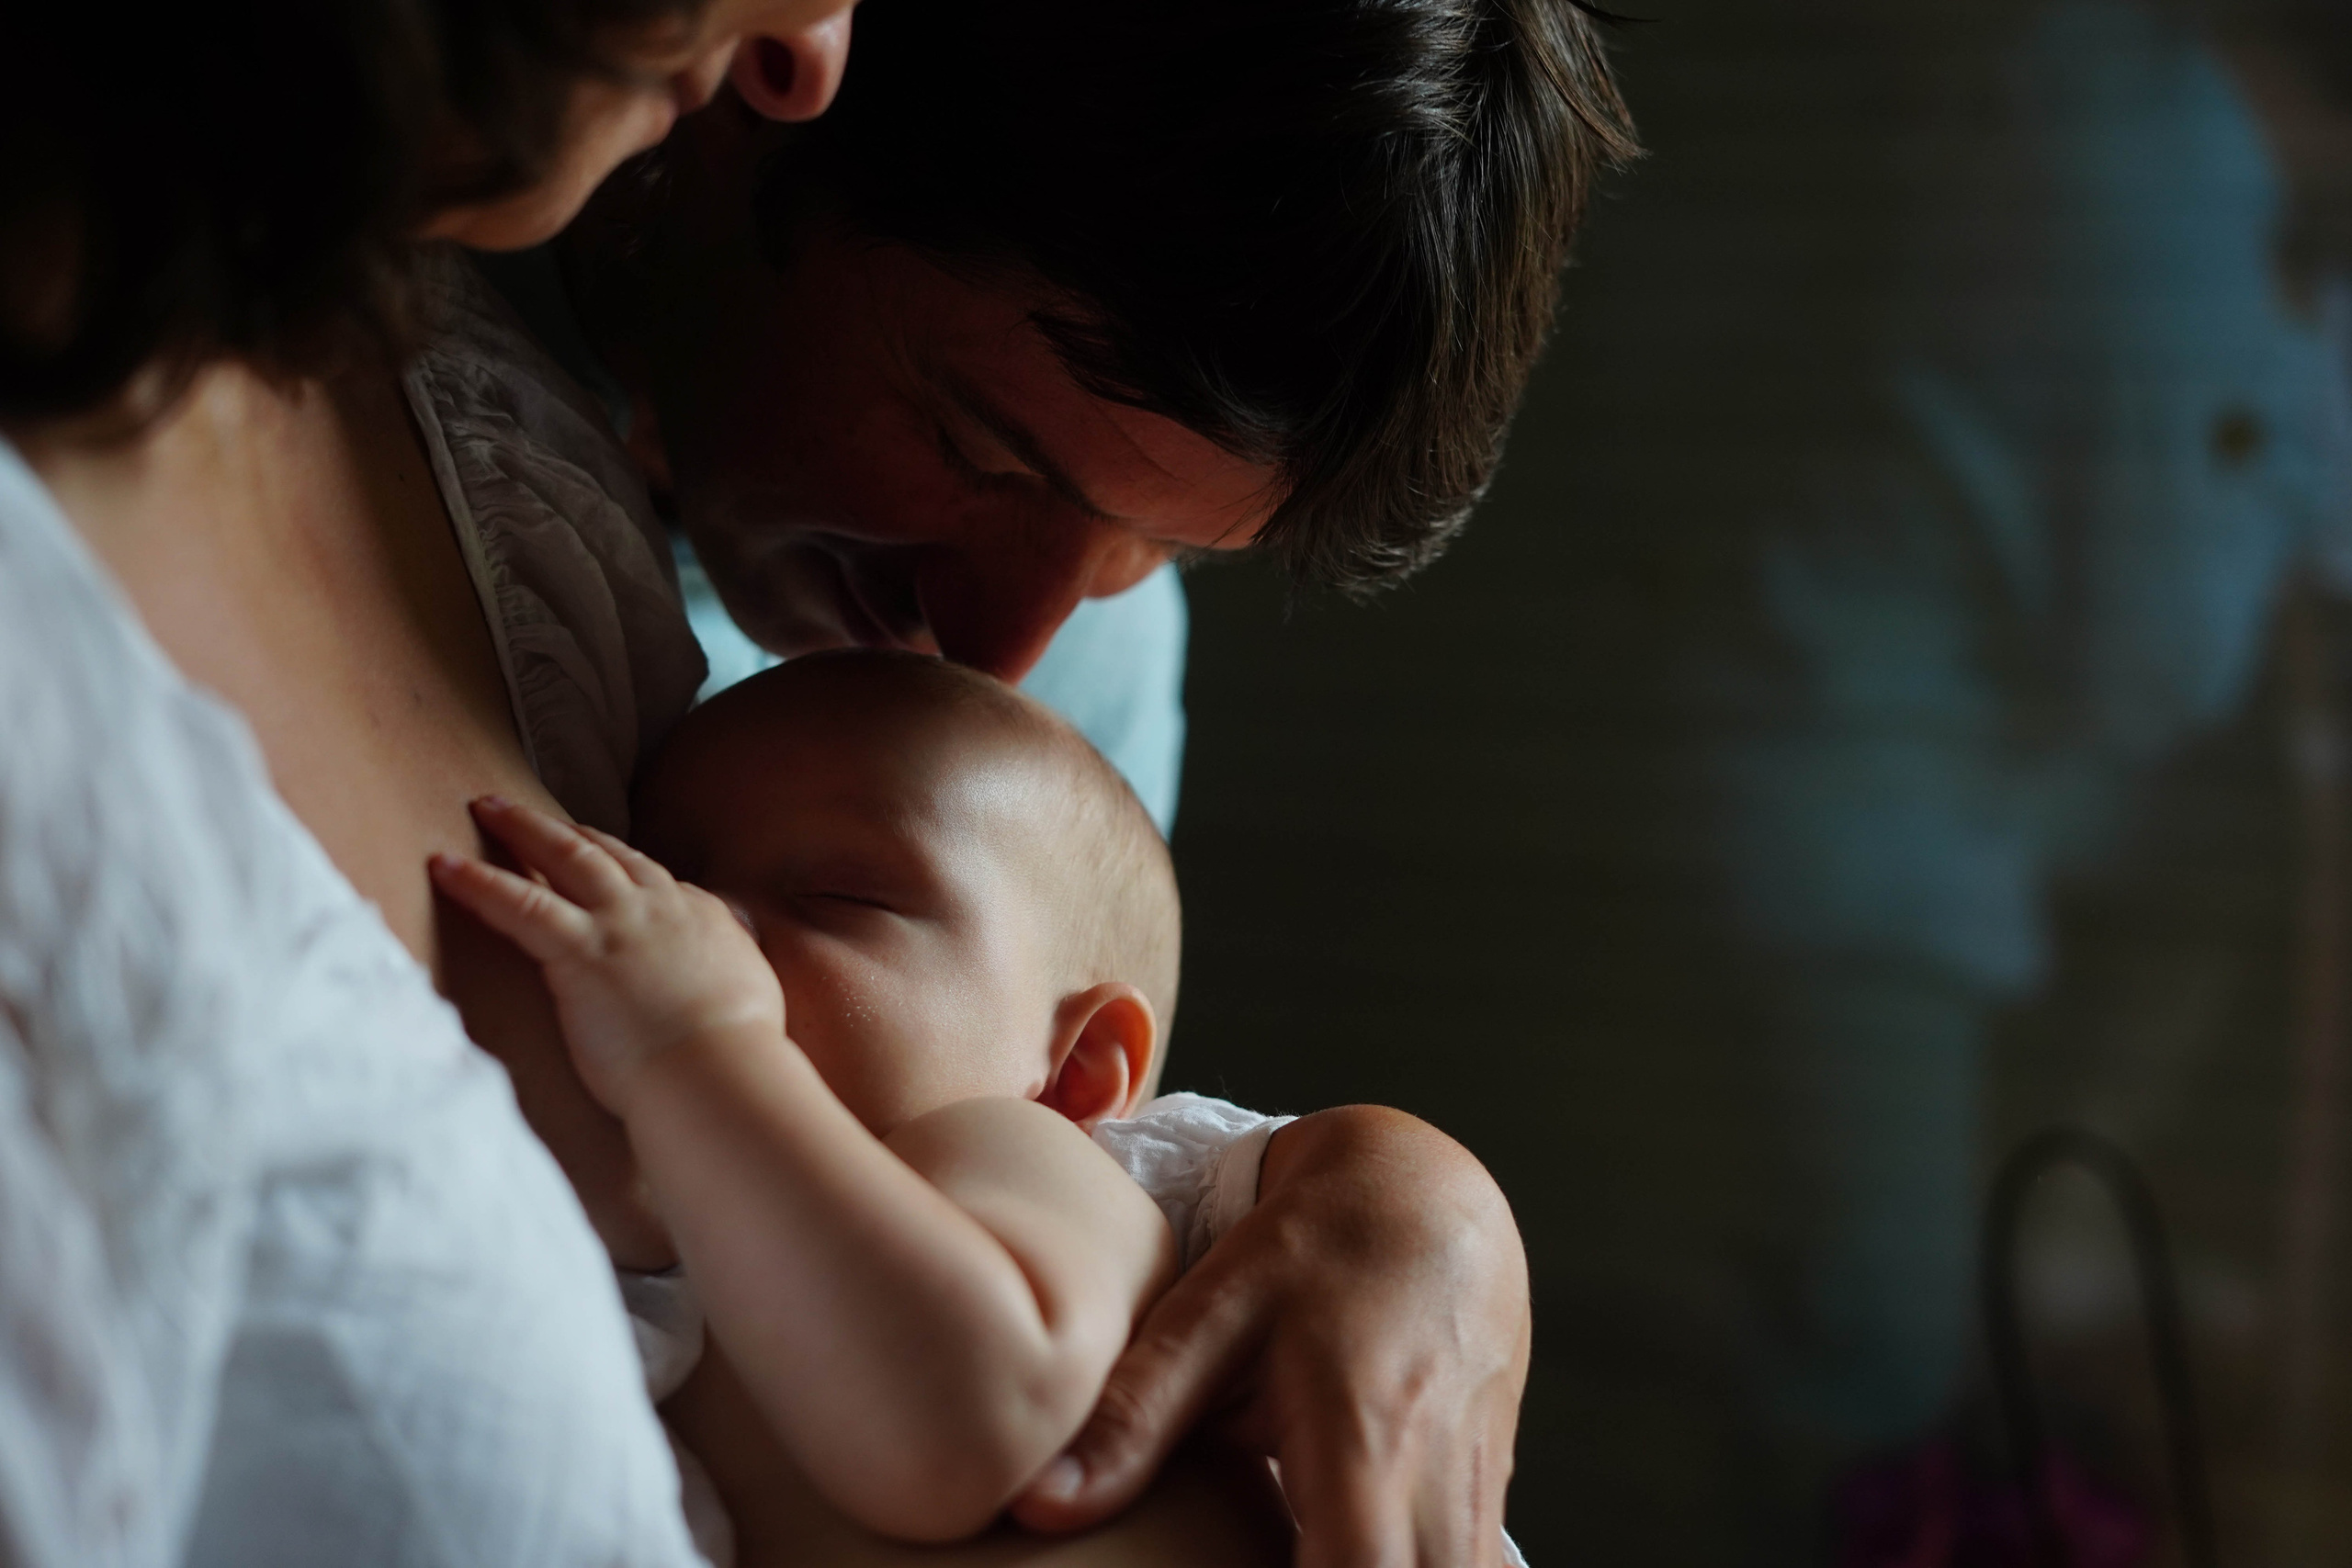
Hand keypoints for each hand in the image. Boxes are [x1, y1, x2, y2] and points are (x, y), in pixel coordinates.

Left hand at [428, 796, 784, 1113]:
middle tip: (522, 809)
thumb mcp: (751, 990)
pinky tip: (444, 866)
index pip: (648, 874)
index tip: (589, 847)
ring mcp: (617, 922)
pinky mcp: (579, 950)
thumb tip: (727, 963)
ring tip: (484, 808)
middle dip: (559, 827)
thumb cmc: (736, 1051)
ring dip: (520, 828)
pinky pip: (519, 903)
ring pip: (562, 856)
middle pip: (601, 850)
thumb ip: (730, 964)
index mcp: (698, 915)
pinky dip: (478, 882)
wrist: (719, 1071)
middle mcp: (657, 905)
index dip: (613, 856)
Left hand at [1011, 1105, 1530, 1567]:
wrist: (1428, 1198)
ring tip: (1282, 1554)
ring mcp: (1477, 1500)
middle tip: (1239, 1563)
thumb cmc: (1314, 1248)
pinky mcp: (1485, 1503)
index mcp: (1365, 1445)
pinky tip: (1322, 1551)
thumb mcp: (1213, 1314)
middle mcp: (1438, 1489)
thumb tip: (1036, 1503)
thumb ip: (1133, 1418)